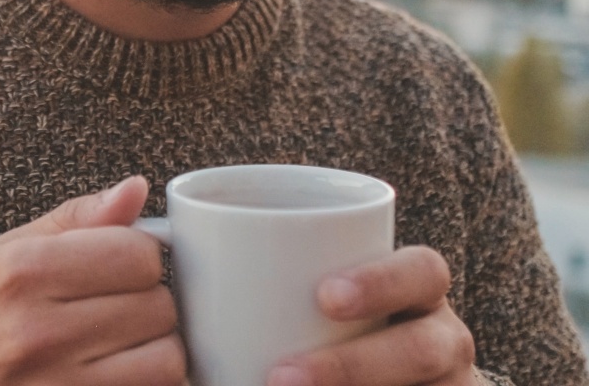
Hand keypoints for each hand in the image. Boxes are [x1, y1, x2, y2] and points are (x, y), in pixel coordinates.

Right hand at [0, 176, 186, 385]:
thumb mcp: (13, 248)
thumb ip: (81, 216)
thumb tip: (137, 188)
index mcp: (26, 271)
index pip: (137, 254)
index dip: (139, 254)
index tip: (123, 262)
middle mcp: (39, 332)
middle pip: (157, 305)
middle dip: (148, 299)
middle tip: (119, 304)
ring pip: (166, 359)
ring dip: (155, 347)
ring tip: (123, 340)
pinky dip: (149, 381)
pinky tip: (121, 368)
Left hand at [266, 246, 476, 385]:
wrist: (401, 383)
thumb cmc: (335, 331)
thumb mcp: (322, 302)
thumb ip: (272, 282)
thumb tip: (177, 248)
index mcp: (416, 293)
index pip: (421, 271)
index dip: (381, 281)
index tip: (323, 298)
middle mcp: (445, 342)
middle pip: (424, 350)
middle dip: (354, 367)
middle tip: (280, 379)